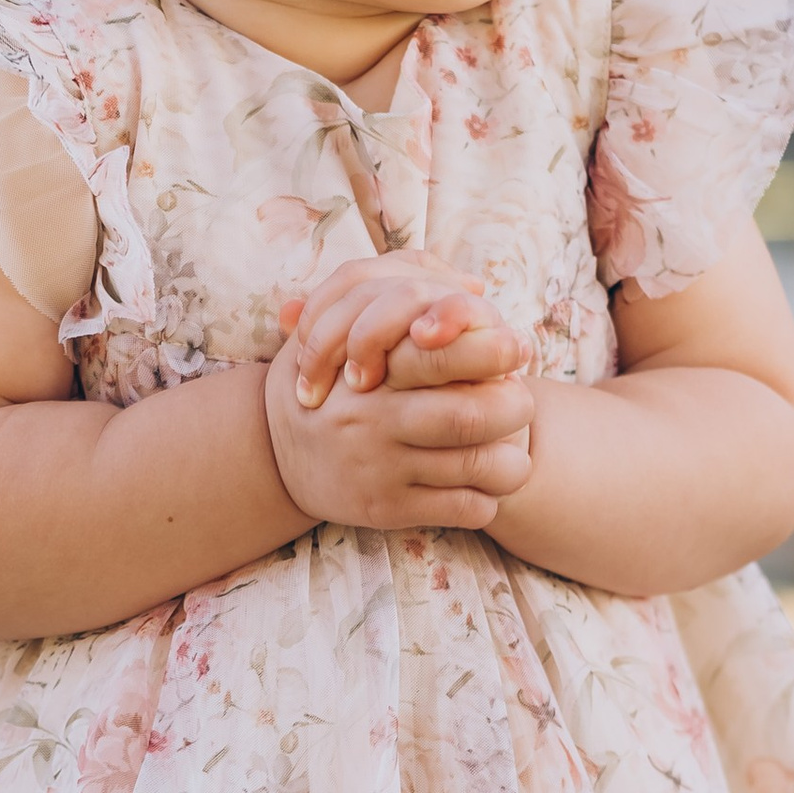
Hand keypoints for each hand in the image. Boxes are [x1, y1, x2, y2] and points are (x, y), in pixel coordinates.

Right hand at [265, 252, 533, 533]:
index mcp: (372, 368)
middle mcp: (375, 417)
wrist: (271, 453)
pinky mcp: (386, 508)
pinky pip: (461, 508)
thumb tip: (475, 284)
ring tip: (514, 452)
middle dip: (515, 409)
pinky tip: (483, 488)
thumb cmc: (332, 381)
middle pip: (471, 415)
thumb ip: (402, 296)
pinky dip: (487, 500)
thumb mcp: (343, 327)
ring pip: (476, 467)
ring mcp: (380, 466)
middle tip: (522, 402)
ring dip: (512, 461)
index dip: (492, 352)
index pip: (441, 355)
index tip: (518, 349)